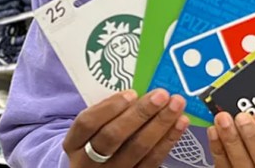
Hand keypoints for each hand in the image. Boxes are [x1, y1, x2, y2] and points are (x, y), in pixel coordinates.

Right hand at [63, 89, 189, 167]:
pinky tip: (180, 123)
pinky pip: (153, 161)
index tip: (131, 93)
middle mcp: (88, 162)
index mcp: (74, 143)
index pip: (87, 123)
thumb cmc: (98, 138)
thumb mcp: (94, 127)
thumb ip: (108, 111)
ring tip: (176, 105)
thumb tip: (139, 93)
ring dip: (160, 125)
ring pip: (137, 150)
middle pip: (113, 137)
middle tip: (161, 95)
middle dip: (140, 114)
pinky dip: (169, 140)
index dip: (109, 107)